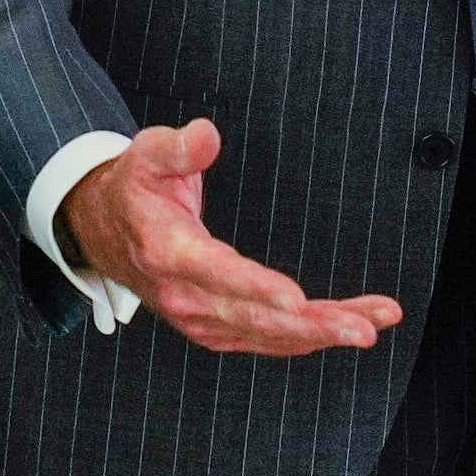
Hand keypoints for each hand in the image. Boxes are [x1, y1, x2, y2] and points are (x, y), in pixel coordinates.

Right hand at [60, 122, 405, 357]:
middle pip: (254, 318)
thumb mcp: (145, 154)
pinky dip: (305, 339)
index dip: (256, 288)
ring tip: (373, 325)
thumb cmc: (134, 189)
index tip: (297, 298)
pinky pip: (264, 340)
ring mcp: (198, 319)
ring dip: (323, 333)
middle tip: (364, 328)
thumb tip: (208, 135)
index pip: (216, 273)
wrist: (101, 231)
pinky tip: (343, 329)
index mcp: (167, 252)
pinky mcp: (213, 329)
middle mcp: (183, 296)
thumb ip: (177, 147)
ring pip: (267, 335)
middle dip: (314, 325)